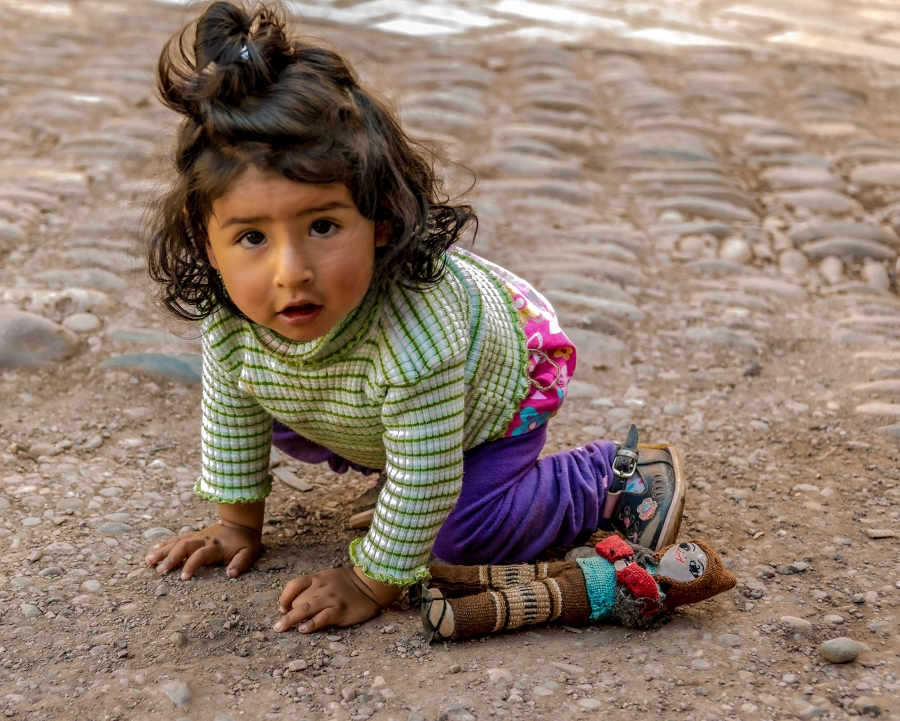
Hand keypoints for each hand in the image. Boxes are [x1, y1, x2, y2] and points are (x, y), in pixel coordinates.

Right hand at [144, 522, 261, 579]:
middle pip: (184, 546)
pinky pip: (177, 538)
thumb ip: (241, 563)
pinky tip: (154, 550)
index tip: (183, 578)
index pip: (200, 554)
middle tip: (159, 571)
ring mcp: (198, 536)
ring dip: (163, 551)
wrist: (242, 523)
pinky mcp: (194, 535)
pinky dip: (165, 544)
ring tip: (148, 560)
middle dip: (170, 558)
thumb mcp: (250, 552)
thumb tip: (231, 574)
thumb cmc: (246, 541)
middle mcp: (204, 540)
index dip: (191, 565)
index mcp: (216, 546)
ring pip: (177, 542)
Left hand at [274, 567, 401, 632]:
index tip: (282, 608)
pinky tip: (303, 630)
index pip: (294, 585)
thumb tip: (294, 604)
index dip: (284, 597)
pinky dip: (311, 624)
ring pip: (305, 609)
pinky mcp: (340, 610)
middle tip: (278, 626)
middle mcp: (322, 587)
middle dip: (287, 614)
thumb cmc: (347, 585)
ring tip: (280, 629)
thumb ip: (312, 588)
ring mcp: (331, 599)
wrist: (370, 586)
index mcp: (317, 578)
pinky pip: (322, 617)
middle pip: (297, 600)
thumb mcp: (328, 578)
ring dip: (290, 620)